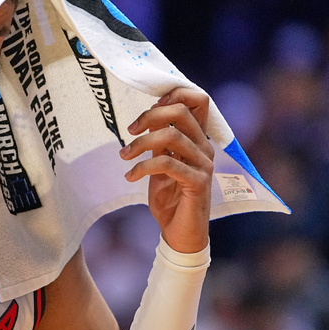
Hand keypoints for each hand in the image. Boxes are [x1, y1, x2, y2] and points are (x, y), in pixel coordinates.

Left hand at [119, 87, 214, 252]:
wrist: (180, 234)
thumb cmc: (170, 199)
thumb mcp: (160, 165)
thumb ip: (158, 143)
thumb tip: (146, 119)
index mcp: (198, 140)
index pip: (198, 101)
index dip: (174, 95)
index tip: (148, 109)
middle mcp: (205, 148)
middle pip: (182, 111)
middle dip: (149, 116)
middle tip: (129, 131)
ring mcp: (204, 165)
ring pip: (171, 136)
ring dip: (140, 144)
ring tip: (124, 156)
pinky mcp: (197, 182)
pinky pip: (167, 163)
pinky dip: (142, 167)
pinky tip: (130, 176)